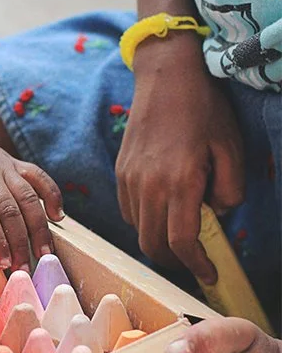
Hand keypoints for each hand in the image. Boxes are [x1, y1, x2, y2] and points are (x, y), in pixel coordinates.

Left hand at [0, 123, 63, 271]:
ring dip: (38, 226)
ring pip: (27, 196)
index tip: (3, 263)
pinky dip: (52, 194)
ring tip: (44, 253)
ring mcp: (2, 165)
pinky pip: (38, 176)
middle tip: (24, 269)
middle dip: (19, 242)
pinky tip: (57, 216)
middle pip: (8, 209)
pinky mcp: (13, 162)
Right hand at [115, 33, 244, 283]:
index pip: (181, 242)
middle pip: (152, 244)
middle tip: (194, 262)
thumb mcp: (231, 148)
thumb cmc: (204, 109)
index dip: (196, 266)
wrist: (165, 77)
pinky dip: (143, 220)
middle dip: (173, 262)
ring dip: (156, 241)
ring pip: (136, 229)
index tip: (210, 276)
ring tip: (178, 235)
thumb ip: (229, 190)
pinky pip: (128, 209)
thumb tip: (216, 214)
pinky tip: (161, 209)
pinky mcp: (120, 171)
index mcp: (179, 181)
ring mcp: (129, 178)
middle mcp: (148, 185)